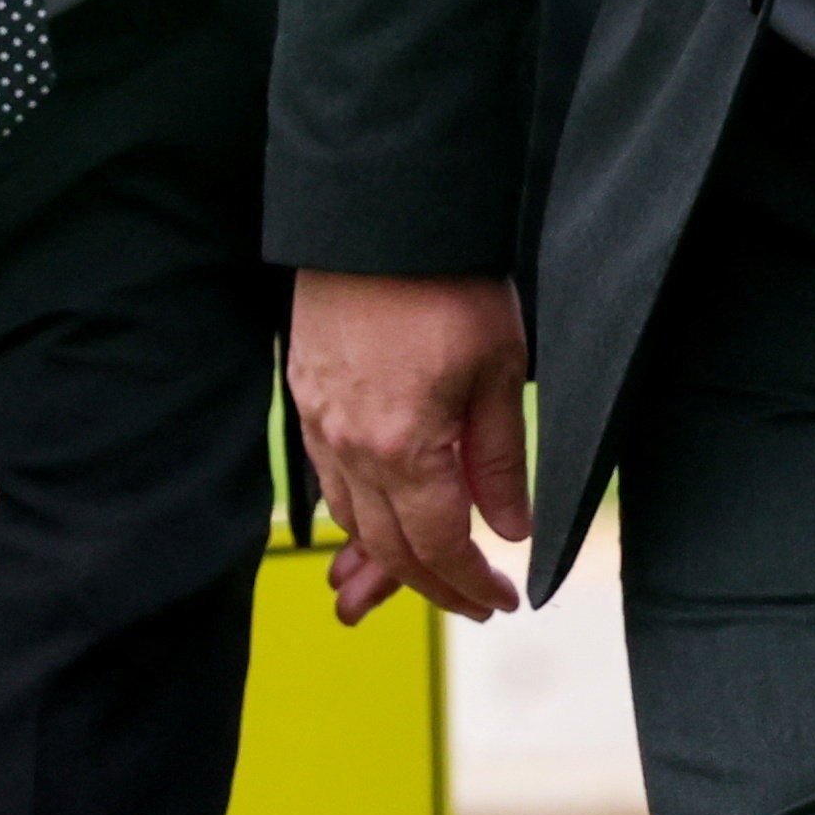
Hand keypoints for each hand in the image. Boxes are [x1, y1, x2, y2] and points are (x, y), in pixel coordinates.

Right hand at [289, 268, 530, 627]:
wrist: (378, 212)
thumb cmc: (448, 283)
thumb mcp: (499, 371)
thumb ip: (499, 460)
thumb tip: (509, 529)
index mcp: (402, 448)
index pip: (437, 548)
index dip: (470, 585)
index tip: (501, 601)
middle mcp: (349, 445)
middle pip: (387, 547)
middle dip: (432, 586)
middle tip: (473, 601)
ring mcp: (317, 419)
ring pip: (349, 516)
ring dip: (387, 554)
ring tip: (426, 573)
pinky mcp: (304, 392)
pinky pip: (326, 476)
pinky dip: (356, 509)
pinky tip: (380, 515)